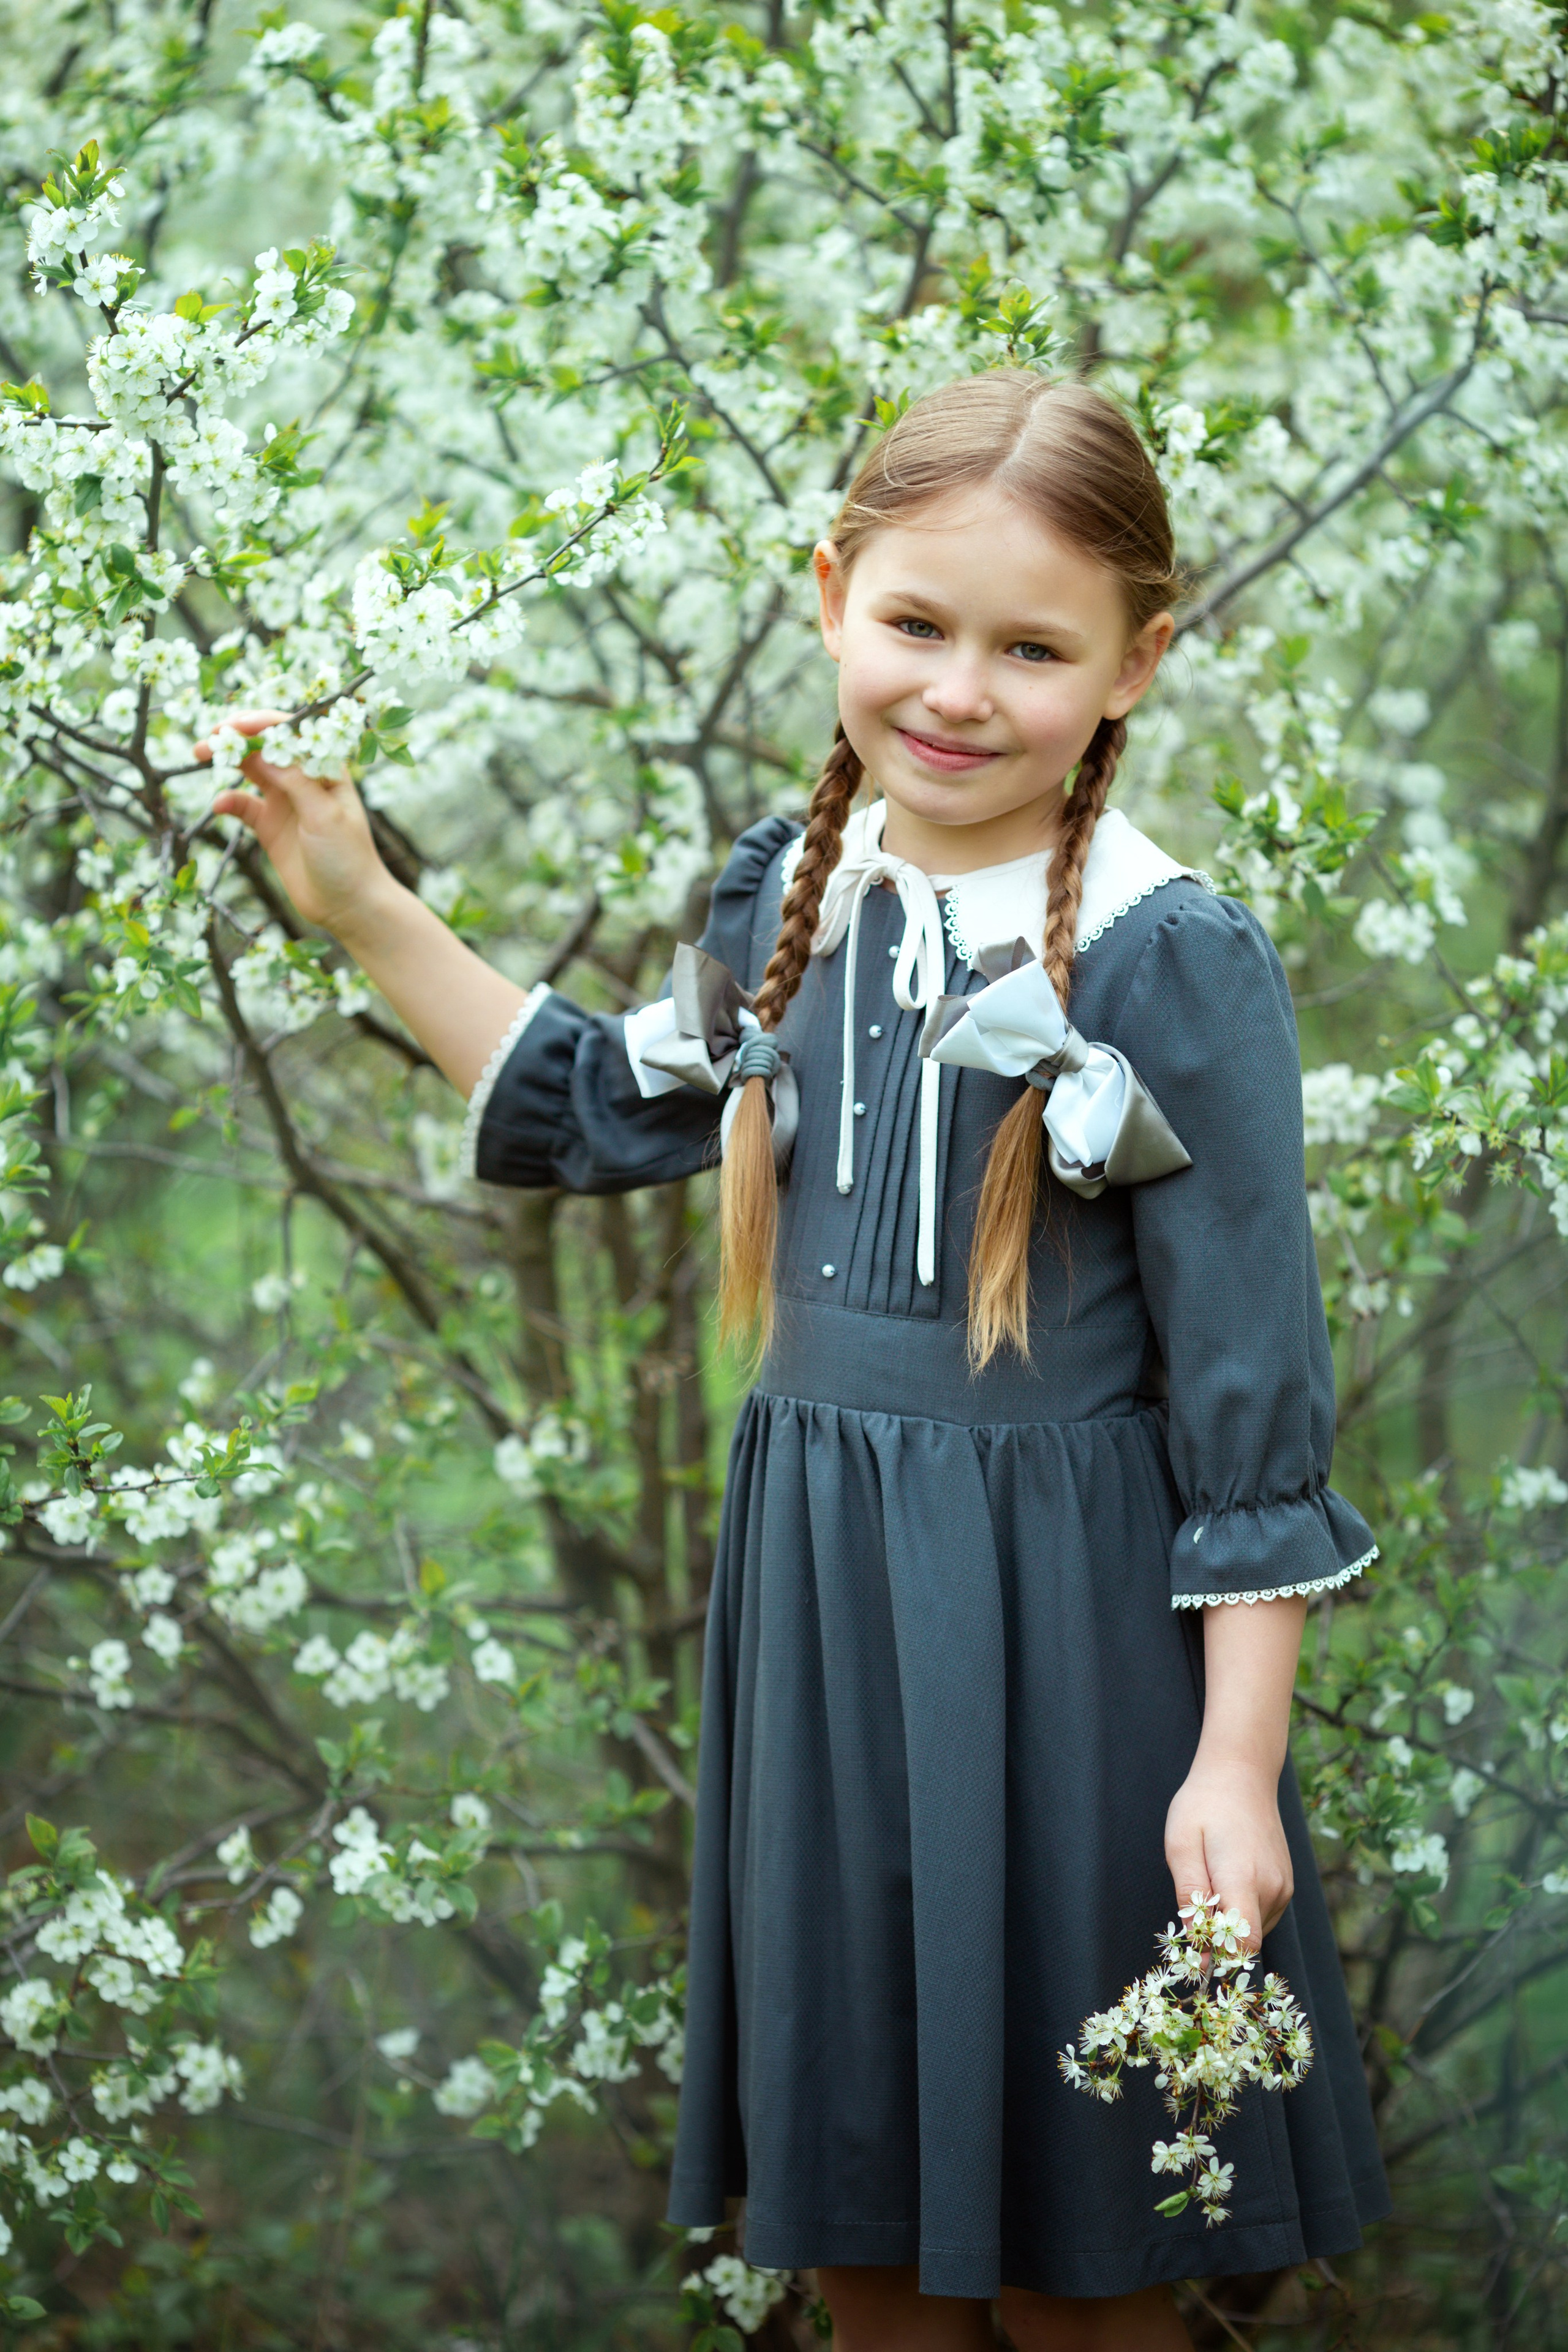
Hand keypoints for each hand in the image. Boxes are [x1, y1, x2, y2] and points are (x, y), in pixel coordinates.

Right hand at [197, 709, 392, 943]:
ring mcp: (285, 802)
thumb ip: (295, 782)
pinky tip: (219, 804)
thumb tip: (263, 753)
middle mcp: (304, 780)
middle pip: (266, 746)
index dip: (263, 723)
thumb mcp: (325, 816)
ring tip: (201, 753)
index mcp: (325, 770)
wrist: (348, 905)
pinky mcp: (270, 826)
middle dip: (238, 737)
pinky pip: (242, 805)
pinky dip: (228, 800)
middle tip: (210, 736)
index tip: (235, 724)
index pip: (292, 733)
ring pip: (250, 769)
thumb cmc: (348, 857)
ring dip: (226, 759)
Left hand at [1164, 1756, 1293, 1952]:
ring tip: (1209, 1884)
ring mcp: (1284, 1886)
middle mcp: (1273, 1888)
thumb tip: (1195, 1940)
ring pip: (1255, 1929)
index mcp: (1244, 1879)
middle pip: (1247, 1940)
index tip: (1195, 1956)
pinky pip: (1263, 1914)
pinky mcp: (1286, 1882)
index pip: (1243, 1945)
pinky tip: (1225, 1881)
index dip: (1219, 1958)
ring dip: (1230, 1923)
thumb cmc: (1204, 1805)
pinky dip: (1243, 1911)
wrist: (1241, 1773)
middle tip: (1192, 1914)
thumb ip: (1188, 1895)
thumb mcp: (1181, 1845)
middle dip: (1218, 1939)